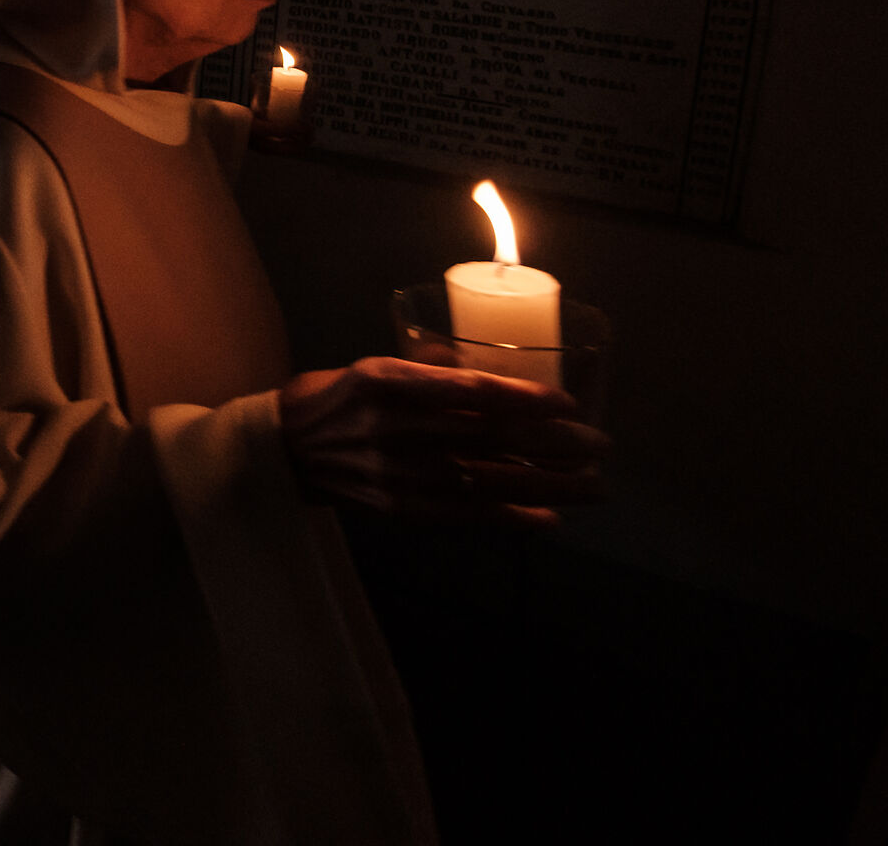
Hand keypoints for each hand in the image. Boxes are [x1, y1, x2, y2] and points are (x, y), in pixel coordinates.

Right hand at [279, 357, 609, 529]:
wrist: (288, 449)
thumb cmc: (341, 397)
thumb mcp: (378, 367)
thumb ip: (434, 371)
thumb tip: (500, 377)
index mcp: (387, 382)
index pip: (467, 390)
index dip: (523, 398)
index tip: (568, 403)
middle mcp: (393, 428)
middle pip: (488, 438)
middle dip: (552, 444)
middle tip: (599, 446)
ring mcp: (397, 473)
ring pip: (487, 480)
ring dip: (546, 485)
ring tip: (592, 486)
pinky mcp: (399, 508)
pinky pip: (465, 516)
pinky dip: (510, 518)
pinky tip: (548, 519)